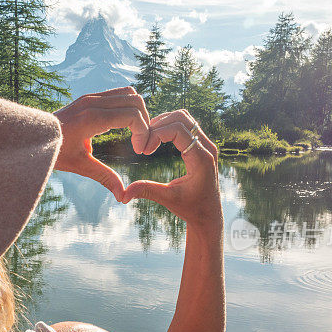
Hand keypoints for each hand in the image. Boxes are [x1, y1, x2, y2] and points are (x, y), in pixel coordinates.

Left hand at [54, 88, 149, 201]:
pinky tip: (123, 126)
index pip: (132, 115)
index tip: (139, 151)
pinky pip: (118, 94)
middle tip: (141, 143)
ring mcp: (90, 97)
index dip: (143, 132)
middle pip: (135, 100)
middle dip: (145, 122)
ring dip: (138, 112)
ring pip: (129, 93)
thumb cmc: (54, 152)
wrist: (33, 137)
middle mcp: (92, 102)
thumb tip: (123, 196)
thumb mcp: (80, 166)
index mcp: (92, 118)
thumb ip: (104, 178)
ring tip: (135, 133)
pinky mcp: (89, 97)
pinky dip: (127, 106)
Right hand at [122, 110, 221, 229]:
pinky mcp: (202, 145)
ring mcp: (206, 144)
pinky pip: (186, 125)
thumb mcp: (167, 199)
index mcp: (201, 159)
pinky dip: (169, 127)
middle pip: (181, 117)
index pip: (178, 129)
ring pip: (184, 117)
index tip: (144, 151)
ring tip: (148, 139)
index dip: (156, 134)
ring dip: (164, 123)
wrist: (208, 215)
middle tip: (144, 142)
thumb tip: (123, 195)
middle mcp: (207, 147)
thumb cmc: (191, 209)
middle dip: (158, 124)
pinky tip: (157, 140)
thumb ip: (147, 191)